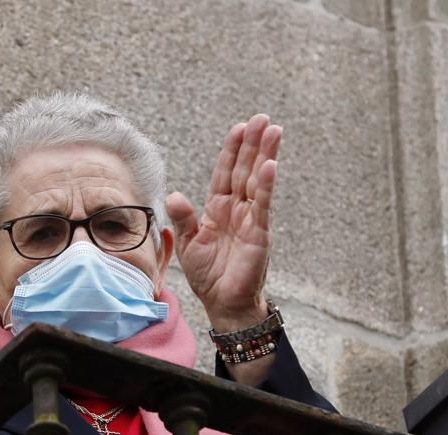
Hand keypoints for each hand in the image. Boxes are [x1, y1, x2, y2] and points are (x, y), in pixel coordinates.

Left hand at [165, 114, 281, 331]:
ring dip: (265, 155)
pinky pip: (262, 205)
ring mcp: (250, 220)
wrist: (223, 303)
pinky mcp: (259, 233)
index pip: (225, 173)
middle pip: (245, 169)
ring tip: (274, 130)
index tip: (239, 128)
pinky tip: (270, 166)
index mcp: (218, 209)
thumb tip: (174, 194)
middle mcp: (236, 210)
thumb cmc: (207, 276)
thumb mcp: (187, 245)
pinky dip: (266, 186)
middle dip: (253, 144)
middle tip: (263, 118)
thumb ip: (183, 219)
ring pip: (257, 181)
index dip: (231, 151)